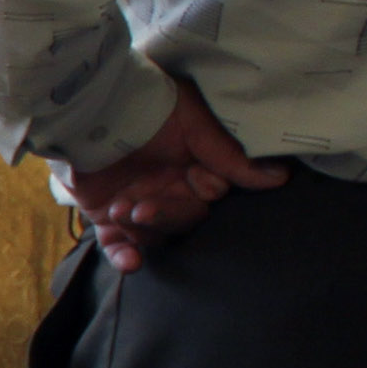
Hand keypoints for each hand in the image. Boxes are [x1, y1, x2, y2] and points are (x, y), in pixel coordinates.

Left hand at [65, 86, 285, 268]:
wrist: (86, 106)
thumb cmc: (145, 105)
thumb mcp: (194, 122)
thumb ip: (230, 154)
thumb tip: (280, 177)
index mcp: (195, 165)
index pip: (212, 194)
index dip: (205, 191)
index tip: (195, 177)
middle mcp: (169, 188)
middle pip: (184, 219)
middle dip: (167, 216)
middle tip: (143, 207)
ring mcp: (138, 202)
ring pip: (154, 235)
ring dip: (142, 232)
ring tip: (122, 211)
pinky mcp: (106, 214)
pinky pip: (118, 246)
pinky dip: (124, 258)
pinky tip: (131, 262)